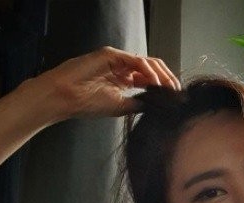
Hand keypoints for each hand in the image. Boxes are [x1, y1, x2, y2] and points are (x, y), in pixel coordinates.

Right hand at [32, 46, 180, 119]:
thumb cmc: (88, 103)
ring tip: (169, 90)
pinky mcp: (112, 55)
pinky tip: (156, 84)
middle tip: (177, 93)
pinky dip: (149, 72)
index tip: (175, 99)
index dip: (165, 88)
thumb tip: (159, 106)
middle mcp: (123, 68)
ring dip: (162, 76)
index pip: (151, 79)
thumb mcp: (122, 106)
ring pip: (148, 62)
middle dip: (168, 80)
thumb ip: (140, 103)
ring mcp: (118, 60)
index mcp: (125, 80)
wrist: (66, 98)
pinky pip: (136, 60)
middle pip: (153, 68)